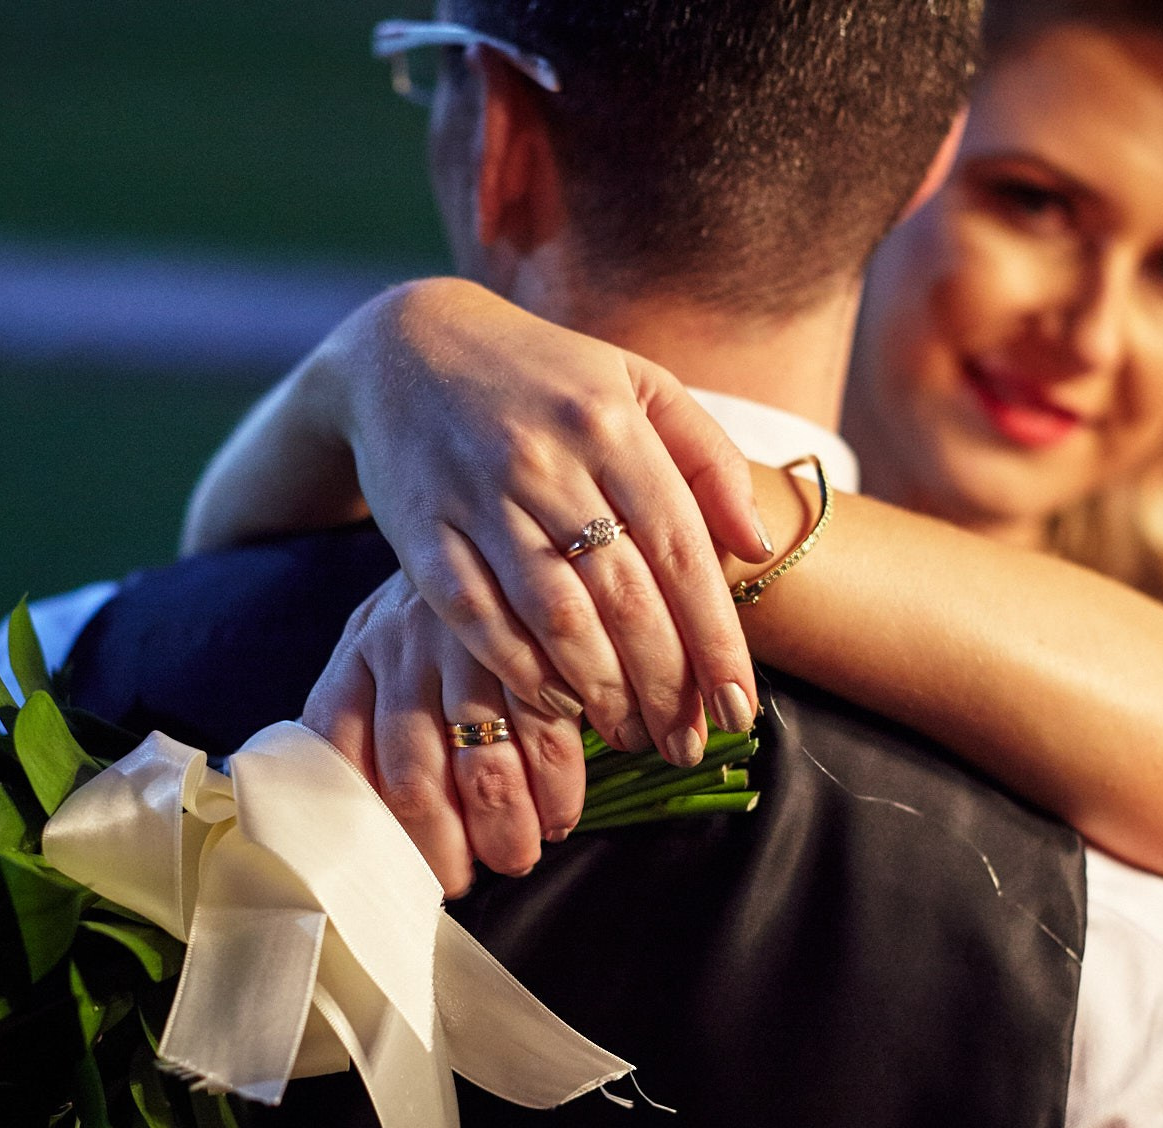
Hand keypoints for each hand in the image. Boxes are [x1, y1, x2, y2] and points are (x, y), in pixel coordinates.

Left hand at [302, 574, 584, 897]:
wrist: (487, 503)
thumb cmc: (432, 612)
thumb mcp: (381, 645)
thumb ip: (363, 715)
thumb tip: (353, 819)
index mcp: (354, 658)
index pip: (342, 759)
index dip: (370, 829)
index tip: (397, 872)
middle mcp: (401, 648)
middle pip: (413, 779)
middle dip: (441, 849)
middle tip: (467, 881)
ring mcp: (469, 640)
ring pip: (483, 765)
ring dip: (506, 828)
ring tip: (521, 858)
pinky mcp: (537, 634)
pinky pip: (548, 730)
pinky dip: (559, 787)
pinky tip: (563, 814)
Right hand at [327, 279, 768, 764]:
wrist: (407, 348)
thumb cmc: (544, 376)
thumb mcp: (638, 385)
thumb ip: (707, 458)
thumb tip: (755, 547)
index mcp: (611, 422)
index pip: (681, 550)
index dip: (715, 640)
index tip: (738, 707)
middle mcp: (546, 460)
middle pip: (624, 597)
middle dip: (666, 685)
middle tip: (688, 744)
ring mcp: (479, 498)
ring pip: (555, 617)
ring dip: (602, 691)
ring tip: (634, 736)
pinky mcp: (421, 534)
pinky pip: (479, 621)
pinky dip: (524, 673)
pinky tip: (560, 706)